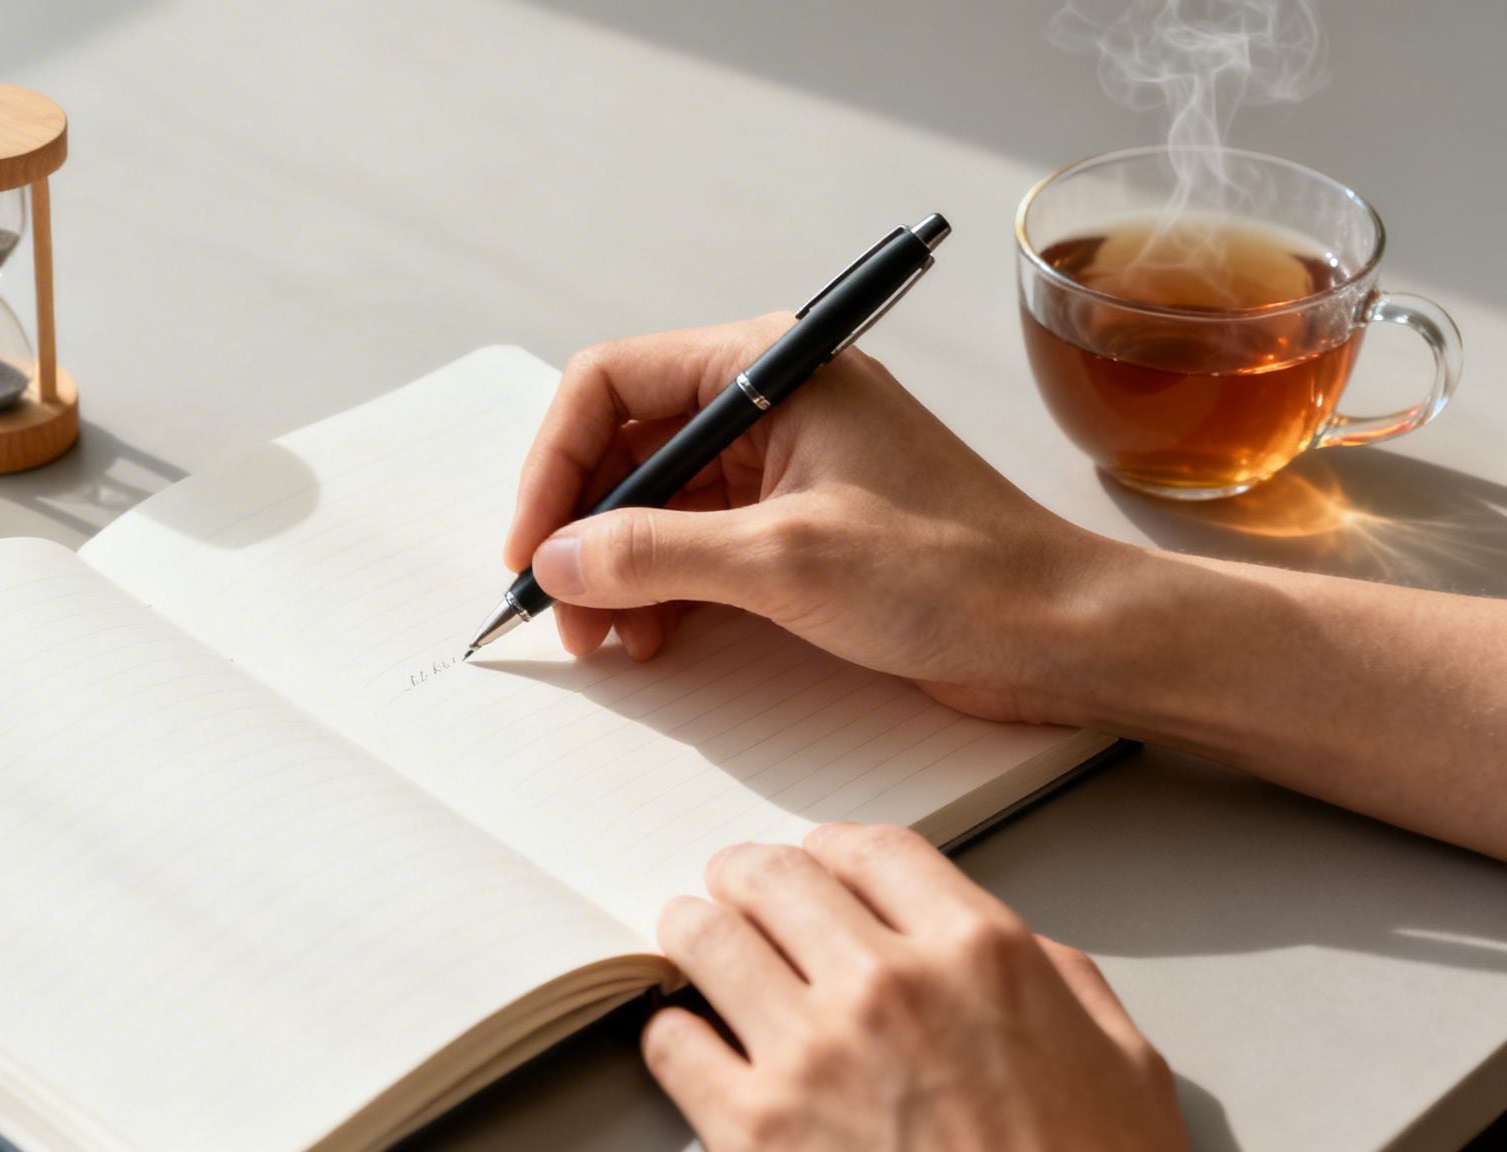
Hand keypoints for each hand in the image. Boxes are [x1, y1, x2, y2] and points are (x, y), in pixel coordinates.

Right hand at [504, 316, 1119, 722]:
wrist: (1060, 634)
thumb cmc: (959, 572)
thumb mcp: (784, 562)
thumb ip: (654, 553)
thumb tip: (557, 558)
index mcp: (775, 366)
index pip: (614, 382)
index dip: (557, 464)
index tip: (532, 544)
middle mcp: (774, 402)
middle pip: (628, 445)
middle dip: (584, 528)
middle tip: (561, 609)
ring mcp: (785, 465)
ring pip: (657, 501)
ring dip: (617, 568)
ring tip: (608, 639)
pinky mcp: (798, 526)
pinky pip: (697, 543)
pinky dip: (662, 589)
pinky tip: (652, 636)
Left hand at [644, 824, 1186, 1151]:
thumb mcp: (1121, 1065)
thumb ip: (1059, 984)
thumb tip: (1015, 953)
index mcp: (981, 954)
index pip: (871, 850)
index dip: (831, 851)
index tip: (816, 864)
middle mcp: (889, 984)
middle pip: (774, 877)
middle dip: (748, 879)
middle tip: (735, 892)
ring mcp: (813, 1055)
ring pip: (706, 939)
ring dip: (696, 934)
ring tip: (694, 944)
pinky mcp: (754, 1131)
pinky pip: (672, 1043)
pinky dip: (673, 1033)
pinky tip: (690, 1041)